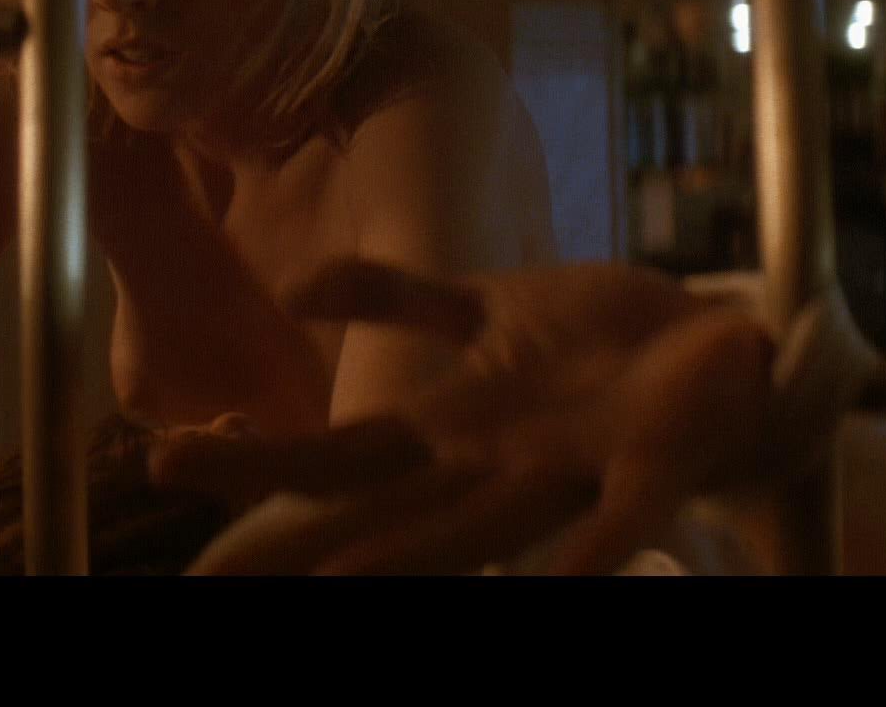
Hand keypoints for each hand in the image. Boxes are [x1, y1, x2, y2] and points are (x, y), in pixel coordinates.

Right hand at [154, 262, 776, 574]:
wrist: (726, 345)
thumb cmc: (598, 339)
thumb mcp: (479, 305)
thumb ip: (389, 296)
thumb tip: (293, 292)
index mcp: (450, 422)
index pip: (332, 459)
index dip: (248, 468)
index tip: (160, 468)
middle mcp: (491, 461)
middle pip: (378, 507)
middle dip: (291, 541)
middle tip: (204, 579)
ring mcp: (566, 466)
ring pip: (471, 526)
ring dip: (406, 559)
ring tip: (336, 583)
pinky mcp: (650, 461)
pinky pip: (617, 518)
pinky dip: (588, 557)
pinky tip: (557, 593)